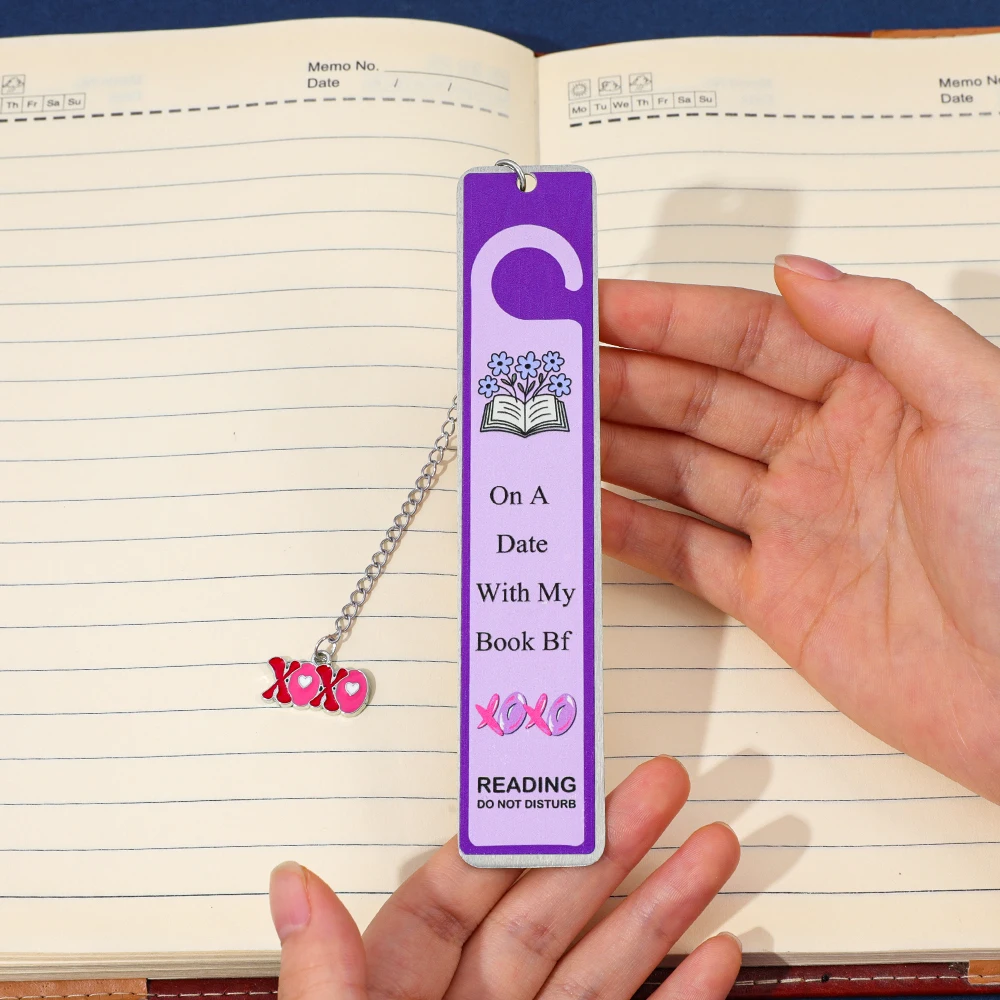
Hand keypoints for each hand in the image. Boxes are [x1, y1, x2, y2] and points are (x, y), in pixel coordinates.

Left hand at [269, 757, 740, 999]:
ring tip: (712, 847)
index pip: (454, 894)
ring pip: (603, 969)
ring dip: (662, 910)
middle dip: (611, 849)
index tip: (558, 780)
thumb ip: (324, 980)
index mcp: (392, 995)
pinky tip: (716, 952)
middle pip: (546, 917)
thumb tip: (293, 881)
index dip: (510, 834)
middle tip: (661, 782)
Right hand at [599, 257, 999, 802]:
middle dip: (625, 378)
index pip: (750, 339)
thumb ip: (884, 326)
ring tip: (553, 427)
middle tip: (555, 367)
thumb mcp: (978, 403)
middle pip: (702, 401)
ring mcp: (793, 526)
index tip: (603, 306)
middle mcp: (825, 454)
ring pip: (682, 471)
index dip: (671, 318)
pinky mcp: (774, 598)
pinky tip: (589, 507)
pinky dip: (633, 531)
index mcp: (874, 396)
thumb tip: (797, 274)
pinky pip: (686, 553)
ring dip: (616, 446)